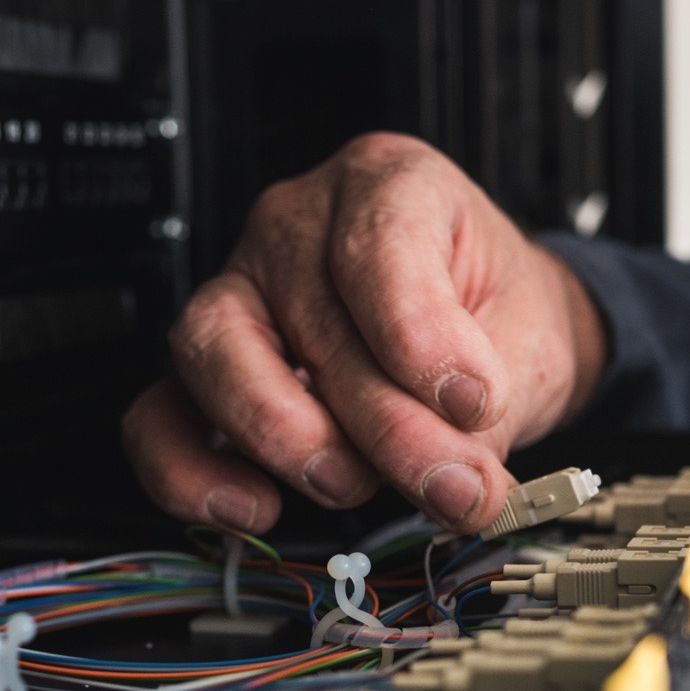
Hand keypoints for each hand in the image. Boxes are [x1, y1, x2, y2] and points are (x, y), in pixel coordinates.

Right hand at [121, 133, 607, 532]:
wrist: (487, 335)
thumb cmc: (499, 314)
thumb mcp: (528, 343)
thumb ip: (489, 414)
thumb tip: (455, 485)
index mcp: (387, 183)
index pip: (378, 249)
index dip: (422, 339)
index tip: (473, 405)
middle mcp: (297, 224)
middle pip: (312, 318)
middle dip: (384, 425)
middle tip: (446, 485)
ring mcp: (238, 292)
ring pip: (215, 353)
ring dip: (285, 437)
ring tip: (352, 483)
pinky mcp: (205, 368)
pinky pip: (161, 414)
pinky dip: (192, 471)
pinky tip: (252, 507)